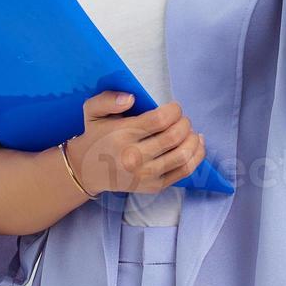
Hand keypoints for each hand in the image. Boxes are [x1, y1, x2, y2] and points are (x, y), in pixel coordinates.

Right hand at [64, 91, 205, 195]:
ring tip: (188, 130)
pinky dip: (197, 155)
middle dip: (185, 122)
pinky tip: (196, 143)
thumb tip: (130, 99)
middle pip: (175, 136)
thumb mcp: (92, 111)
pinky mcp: (154, 186)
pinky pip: (184, 171)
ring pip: (184, 155)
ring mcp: (146, 175)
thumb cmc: (96, 136)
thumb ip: (108, 100)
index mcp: (122, 135)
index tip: (173, 107)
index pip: (160, 120)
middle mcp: (134, 157)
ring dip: (193, 138)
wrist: (88, 170)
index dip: (174, 110)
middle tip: (181, 118)